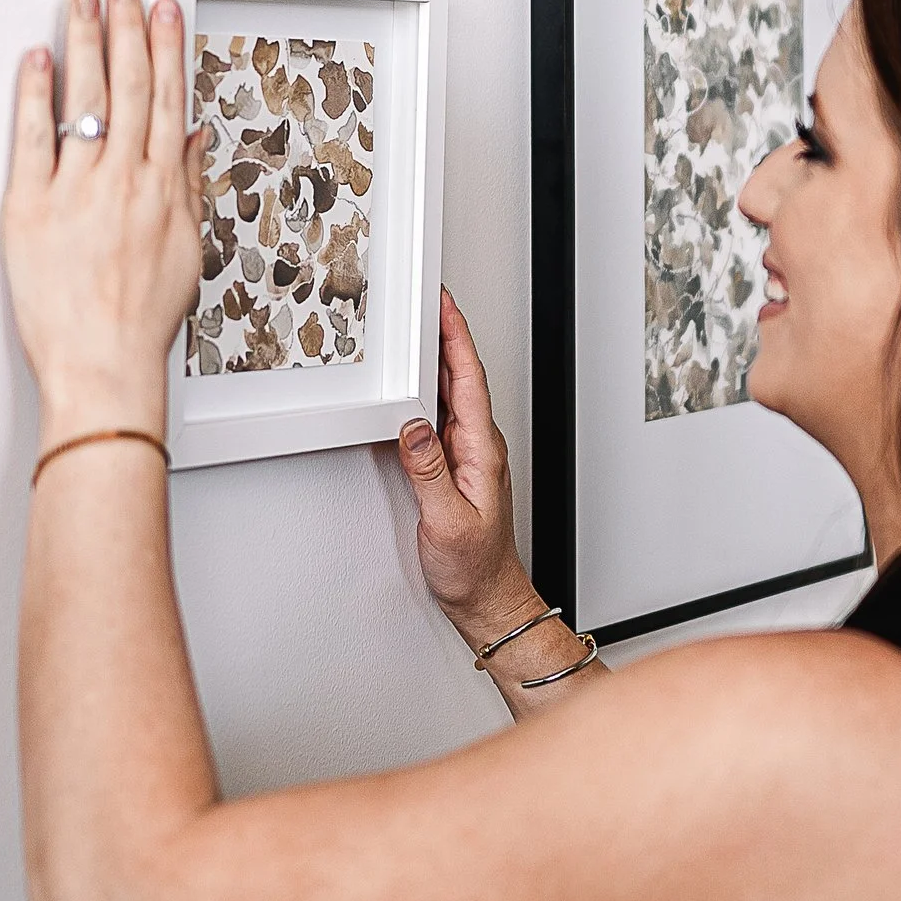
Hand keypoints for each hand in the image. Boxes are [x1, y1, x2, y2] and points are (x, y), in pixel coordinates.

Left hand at [3, 0, 203, 434]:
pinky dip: (34, 93)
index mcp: (164, 189)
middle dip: (125, 28)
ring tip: (81, 3)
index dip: (165, 47)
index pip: (168, 99)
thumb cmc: (140, 322)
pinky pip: (32, 137)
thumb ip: (189, 186)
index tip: (162, 9)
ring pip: (85, 99)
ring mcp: (76, 190)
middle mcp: (123, 180)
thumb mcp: (186, 251)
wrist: (102, 366)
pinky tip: (36, 60)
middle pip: (128, 86)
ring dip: (84, 43)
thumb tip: (193, 137)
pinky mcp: (29, 207)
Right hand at [396, 290, 533, 640]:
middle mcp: (478, 447)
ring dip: (435, 361)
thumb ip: (428, 472)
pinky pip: (440, 417)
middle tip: (424, 300)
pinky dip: (426, 392)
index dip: (455, 338)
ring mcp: (468, 456)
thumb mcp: (445, 522)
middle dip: (444, 335)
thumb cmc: (474, 568)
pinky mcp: (455, 467)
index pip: (468, 380)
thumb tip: (413, 426)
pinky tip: (412, 387)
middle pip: (460, 377)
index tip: (443, 305)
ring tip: (416, 330)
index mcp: (481, 451)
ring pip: (450, 395)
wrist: (487, 599)